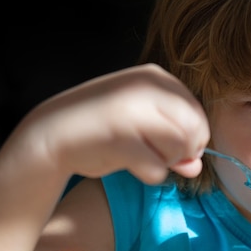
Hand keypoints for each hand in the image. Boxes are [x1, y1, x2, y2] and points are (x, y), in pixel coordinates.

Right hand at [20, 63, 209, 183]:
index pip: (198, 112)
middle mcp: (146, 89)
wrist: (53, 132)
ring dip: (167, 162)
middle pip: (194, 130)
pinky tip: (130, 165)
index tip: (175, 147)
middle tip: (161, 155)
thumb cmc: (105, 128)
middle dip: (184, 151)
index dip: (195, 137)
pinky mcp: (119, 139)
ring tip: (143, 156)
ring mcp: (132, 112)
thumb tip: (196, 167)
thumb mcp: (145, 126)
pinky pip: (157, 168)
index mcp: (154, 77)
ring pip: (179, 148)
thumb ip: (175, 141)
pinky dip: (150, 174)